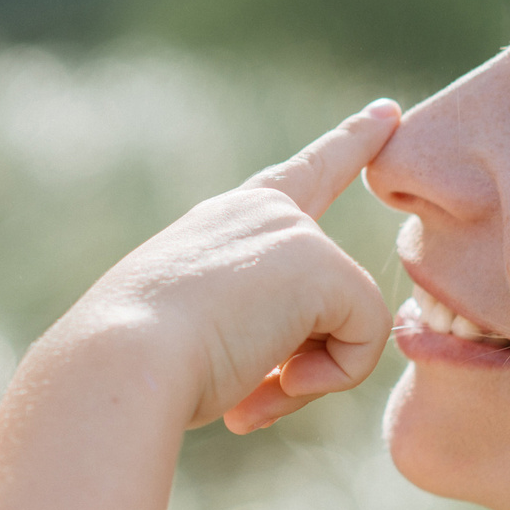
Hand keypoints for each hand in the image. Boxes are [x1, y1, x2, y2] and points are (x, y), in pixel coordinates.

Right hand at [41, 99, 400, 434]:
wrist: (123, 360)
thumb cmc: (141, 363)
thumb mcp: (194, 332)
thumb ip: (254, 330)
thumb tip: (299, 371)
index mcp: (223, 222)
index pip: (299, 176)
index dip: (347, 144)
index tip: (387, 112)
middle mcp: (263, 213)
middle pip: (336, 283)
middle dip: (321, 359)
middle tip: (260, 397)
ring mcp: (296, 233)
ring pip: (345, 325)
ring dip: (307, 379)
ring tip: (247, 395)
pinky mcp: (325, 267)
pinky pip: (367, 337)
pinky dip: (333, 378)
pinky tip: (279, 386)